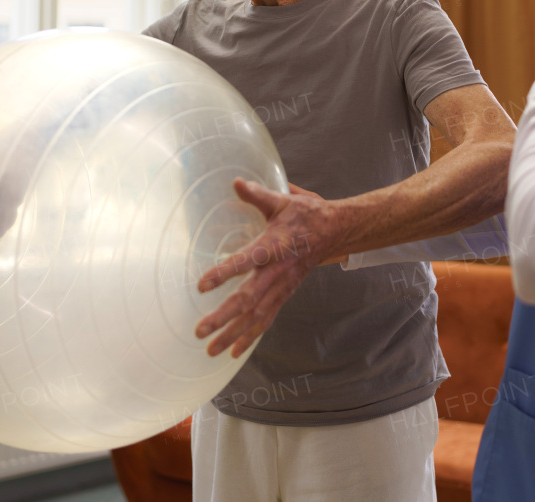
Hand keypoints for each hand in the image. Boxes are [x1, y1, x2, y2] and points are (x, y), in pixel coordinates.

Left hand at [194, 179, 342, 357]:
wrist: (335, 232)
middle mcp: (278, 272)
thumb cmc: (306, 215)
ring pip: (255, 316)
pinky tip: (233, 352)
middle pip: (248, 298)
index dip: (224, 273)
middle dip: (223, 317)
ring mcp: (282, 287)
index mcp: (275, 245)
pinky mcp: (284, 294)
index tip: (201, 285)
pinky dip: (250, 337)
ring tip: (210, 349)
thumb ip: (258, 194)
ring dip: (232, 334)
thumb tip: (236, 182)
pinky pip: (266, 319)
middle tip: (199, 330)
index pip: (247, 261)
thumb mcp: (284, 200)